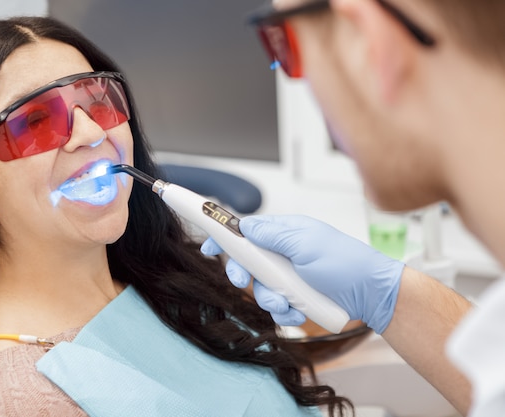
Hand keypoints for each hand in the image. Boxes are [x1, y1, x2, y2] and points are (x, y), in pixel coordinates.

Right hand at [201, 214, 404, 333]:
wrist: (372, 295)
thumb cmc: (346, 263)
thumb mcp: (305, 244)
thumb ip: (272, 234)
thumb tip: (245, 225)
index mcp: (285, 232)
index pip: (246, 231)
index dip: (225, 238)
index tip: (208, 247)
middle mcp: (284, 252)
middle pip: (248, 262)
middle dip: (244, 275)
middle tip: (243, 282)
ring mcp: (290, 275)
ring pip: (260, 287)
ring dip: (270, 298)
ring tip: (288, 302)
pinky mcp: (297, 295)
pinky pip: (276, 304)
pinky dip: (284, 310)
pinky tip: (298, 310)